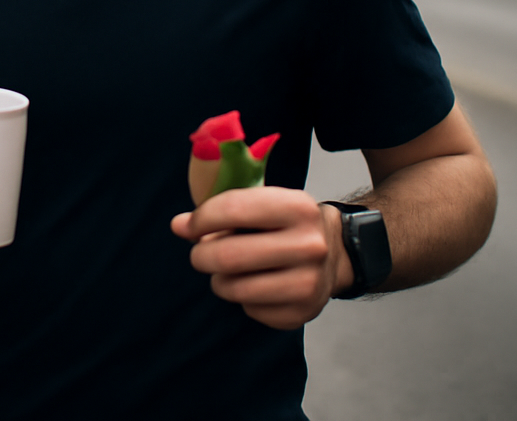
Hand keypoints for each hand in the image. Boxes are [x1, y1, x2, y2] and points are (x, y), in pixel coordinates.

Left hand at [171, 187, 348, 329]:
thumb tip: (179, 226)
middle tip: (200, 255)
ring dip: (219, 281)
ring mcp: (309, 282)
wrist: (336, 252)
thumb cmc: (287, 223)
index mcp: (297, 207)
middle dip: (201, 256)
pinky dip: (243, 300)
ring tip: (226, 272)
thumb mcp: (263, 203)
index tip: (188, 226)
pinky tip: (254, 285)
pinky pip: (251, 310)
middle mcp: (309, 245)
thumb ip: (220, 210)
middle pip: (228, 256)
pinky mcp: (303, 312)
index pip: (232, 209)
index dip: (200, 219)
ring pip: (235, 289)